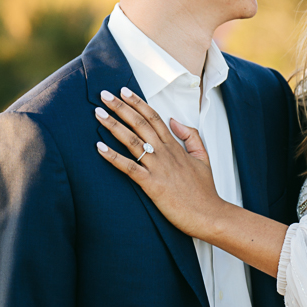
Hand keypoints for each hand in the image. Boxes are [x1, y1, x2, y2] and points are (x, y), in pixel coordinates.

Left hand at [95, 87, 222, 235]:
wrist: (209, 214)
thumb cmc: (204, 190)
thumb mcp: (202, 157)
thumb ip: (190, 136)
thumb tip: (175, 120)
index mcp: (175, 146)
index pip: (154, 117)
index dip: (138, 103)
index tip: (124, 91)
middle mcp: (165, 153)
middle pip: (140, 123)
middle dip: (120, 107)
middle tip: (104, 95)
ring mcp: (158, 168)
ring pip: (132, 141)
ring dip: (113, 125)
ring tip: (98, 113)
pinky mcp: (152, 185)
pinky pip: (129, 168)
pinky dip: (113, 157)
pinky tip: (99, 147)